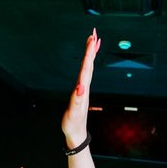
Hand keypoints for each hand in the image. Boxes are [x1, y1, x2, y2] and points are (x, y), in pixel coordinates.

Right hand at [61, 29, 101, 146]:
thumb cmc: (73, 123)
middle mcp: (84, 87)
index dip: (89, 53)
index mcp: (83, 89)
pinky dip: (87, 63)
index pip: (86, 68)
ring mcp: (83, 88)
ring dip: (90, 54)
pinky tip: (88, 59)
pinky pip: (85, 73)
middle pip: (89, 64)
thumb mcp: (74, 113)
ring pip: (88, 67)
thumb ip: (77, 100)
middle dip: (91, 49)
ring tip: (92, 41)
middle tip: (93, 34)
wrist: (76, 133)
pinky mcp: (81, 91)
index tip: (91, 40)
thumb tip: (80, 87)